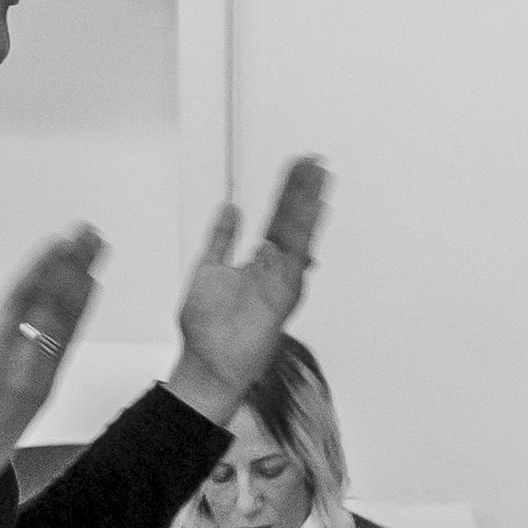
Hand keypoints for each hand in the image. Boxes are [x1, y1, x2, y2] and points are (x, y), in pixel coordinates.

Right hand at [0, 225, 106, 527]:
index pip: (18, 306)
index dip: (42, 271)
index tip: (59, 242)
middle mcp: (14, 375)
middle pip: (50, 310)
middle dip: (72, 267)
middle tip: (89, 233)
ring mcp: (32, 386)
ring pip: (64, 327)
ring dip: (82, 286)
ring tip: (96, 251)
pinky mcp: (41, 395)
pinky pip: (65, 347)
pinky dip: (78, 315)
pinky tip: (88, 291)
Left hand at [162, 159, 333, 422]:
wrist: (207, 367)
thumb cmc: (207, 329)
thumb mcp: (209, 271)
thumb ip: (222, 240)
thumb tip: (231, 208)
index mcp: (260, 263)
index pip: (279, 219)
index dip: (290, 193)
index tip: (300, 166)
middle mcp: (276, 270)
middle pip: (293, 222)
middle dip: (304, 191)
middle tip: (316, 160)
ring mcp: (282, 283)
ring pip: (299, 236)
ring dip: (309, 205)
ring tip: (319, 175)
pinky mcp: (282, 297)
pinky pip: (296, 260)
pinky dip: (305, 235)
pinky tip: (313, 211)